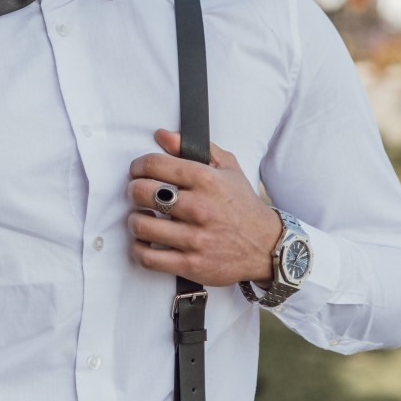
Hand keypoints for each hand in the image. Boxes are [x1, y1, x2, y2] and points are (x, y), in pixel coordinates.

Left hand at [127, 129, 280, 286]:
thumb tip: (162, 135)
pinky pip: (148, 257)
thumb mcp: (228, 168)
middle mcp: (199, 208)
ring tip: (143, 218)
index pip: (154, 164)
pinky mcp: (191, 265)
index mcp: (206, 180)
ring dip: (135, 221)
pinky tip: (145, 242)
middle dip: (133, 191)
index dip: (138, 166)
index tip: (138, 171)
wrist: (267, 246)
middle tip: (138, 194)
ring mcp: (195, 238)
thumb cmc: (243, 205)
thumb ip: (195, 148)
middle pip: (142, 192)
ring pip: (141, 225)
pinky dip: (139, 249)